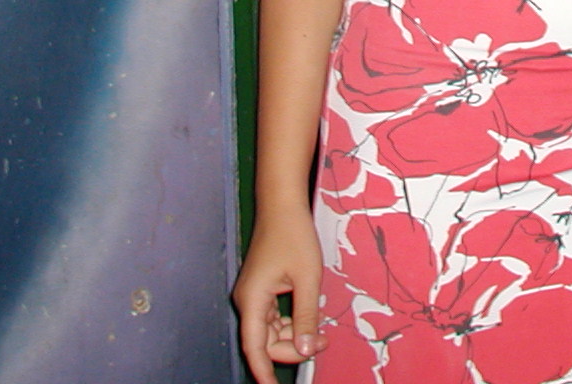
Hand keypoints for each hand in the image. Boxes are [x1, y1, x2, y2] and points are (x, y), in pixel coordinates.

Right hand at [232, 207, 323, 382]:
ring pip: (270, 332)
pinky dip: (291, 322)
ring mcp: (253, 296)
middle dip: (292, 348)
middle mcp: (248, 301)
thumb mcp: (307, 278)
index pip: (254, 348)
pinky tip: (309, 316)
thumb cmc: (293, 235)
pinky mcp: (261, 290)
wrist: (282, 204)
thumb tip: (307, 349)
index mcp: (253, 300)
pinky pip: (273, 318)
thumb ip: (306, 317)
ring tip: (321, 330)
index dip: (264, 372)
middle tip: (322, 342)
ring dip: (294, 336)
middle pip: (265, 342)